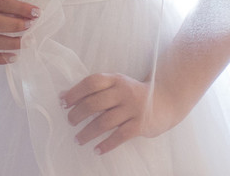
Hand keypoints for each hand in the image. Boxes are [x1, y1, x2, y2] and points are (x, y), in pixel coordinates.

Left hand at [60, 73, 183, 154]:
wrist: (166, 100)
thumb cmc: (134, 94)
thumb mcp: (117, 85)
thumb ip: (94, 90)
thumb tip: (63, 96)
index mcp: (116, 79)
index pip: (92, 82)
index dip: (75, 92)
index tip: (63, 102)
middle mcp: (124, 92)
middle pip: (95, 103)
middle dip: (78, 114)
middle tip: (70, 122)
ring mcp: (133, 108)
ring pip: (104, 122)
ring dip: (87, 133)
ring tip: (78, 139)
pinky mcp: (140, 124)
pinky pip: (119, 136)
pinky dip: (106, 145)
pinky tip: (96, 150)